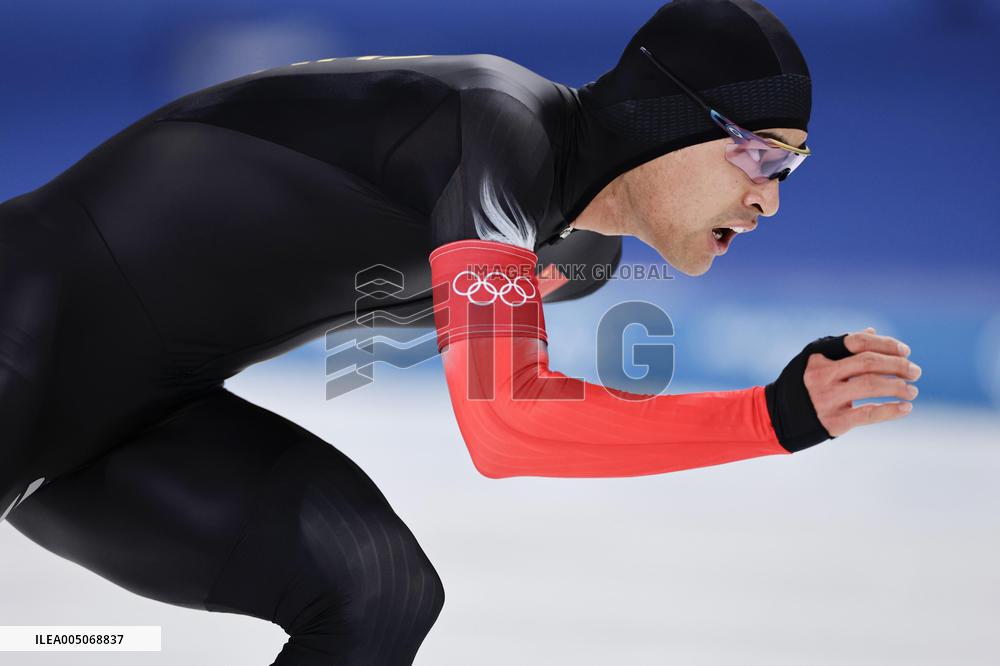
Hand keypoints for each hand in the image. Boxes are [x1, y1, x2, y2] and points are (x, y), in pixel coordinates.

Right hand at [804, 327, 919, 436]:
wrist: (776, 418)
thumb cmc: (801, 386)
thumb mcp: (815, 361)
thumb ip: (842, 348)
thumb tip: (872, 332)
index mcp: (819, 356)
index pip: (857, 342)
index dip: (885, 344)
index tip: (905, 351)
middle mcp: (822, 374)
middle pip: (868, 363)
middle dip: (898, 365)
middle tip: (915, 372)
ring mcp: (827, 398)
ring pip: (871, 386)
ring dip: (898, 387)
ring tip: (912, 390)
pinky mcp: (833, 421)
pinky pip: (868, 414)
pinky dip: (891, 410)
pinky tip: (906, 408)